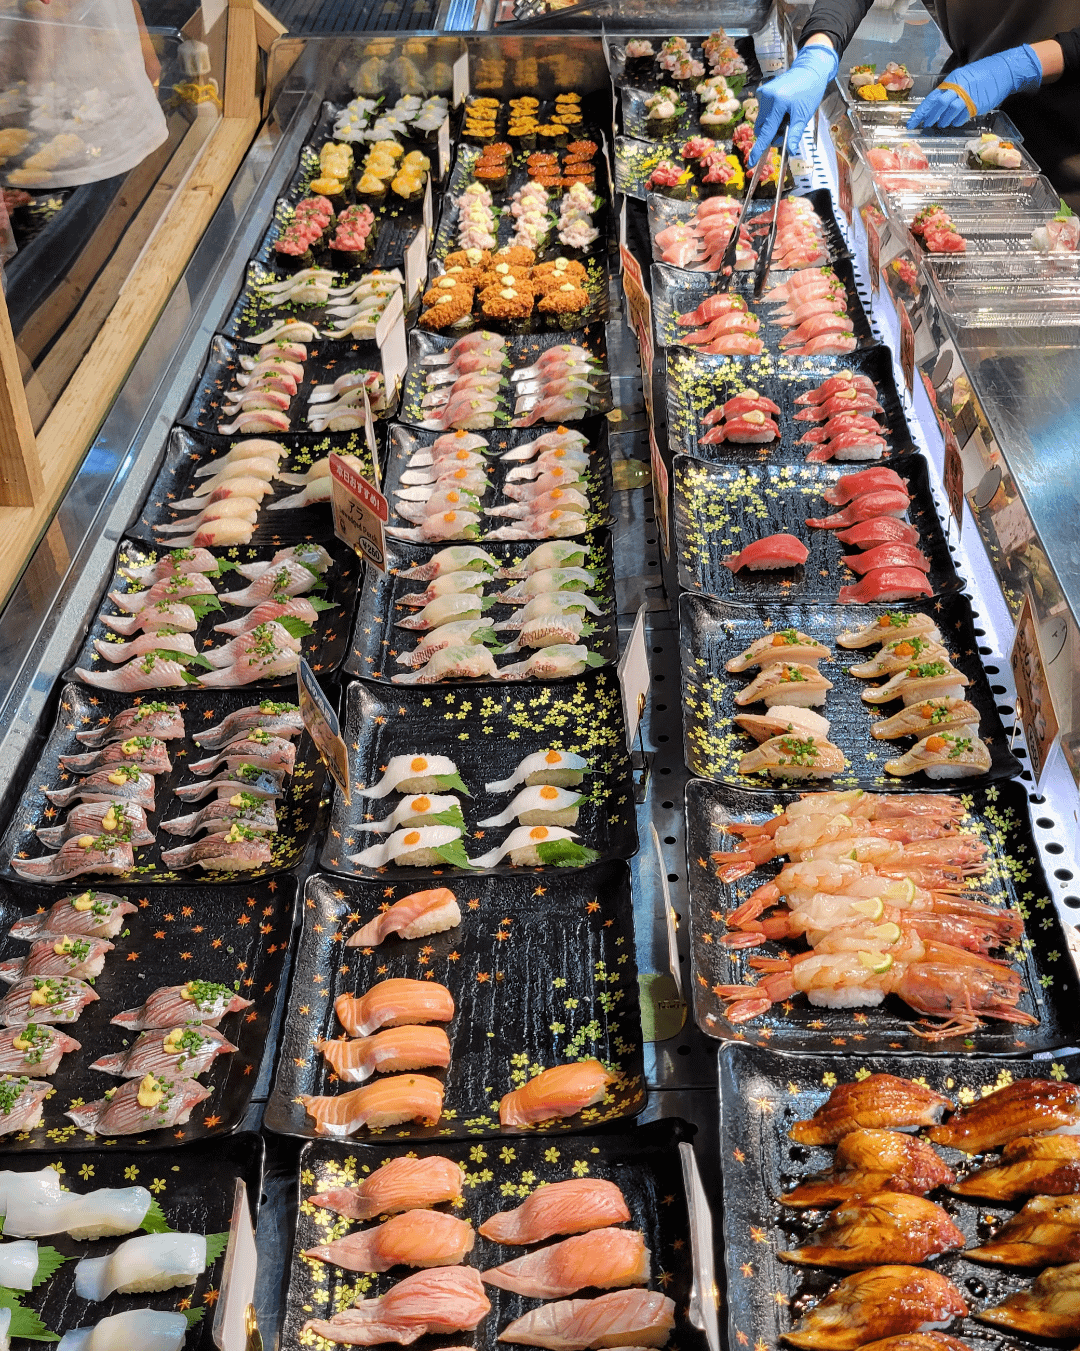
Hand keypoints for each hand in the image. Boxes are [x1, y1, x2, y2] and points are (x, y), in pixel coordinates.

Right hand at [749, 42, 839, 166]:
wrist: (810, 70)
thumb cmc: (810, 91)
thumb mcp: (804, 115)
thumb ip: (795, 134)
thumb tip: (791, 151)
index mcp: (778, 102)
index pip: (767, 131)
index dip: (759, 149)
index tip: (752, 162)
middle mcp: (767, 97)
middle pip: (762, 128)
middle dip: (771, 134)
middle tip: (786, 129)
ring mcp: (763, 93)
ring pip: (762, 121)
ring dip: (772, 125)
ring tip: (786, 116)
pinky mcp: (762, 92)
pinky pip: (762, 112)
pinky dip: (771, 116)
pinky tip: (782, 109)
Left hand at [908, 44, 1041, 128]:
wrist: (1003, 71)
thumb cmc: (982, 74)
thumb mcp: (962, 77)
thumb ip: (950, 90)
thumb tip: (938, 104)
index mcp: (952, 81)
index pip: (931, 98)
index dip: (921, 112)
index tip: (912, 123)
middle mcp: (957, 89)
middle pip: (938, 106)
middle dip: (930, 118)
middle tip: (925, 125)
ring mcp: (967, 97)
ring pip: (949, 113)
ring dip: (943, 121)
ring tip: (941, 124)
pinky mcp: (976, 105)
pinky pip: (962, 117)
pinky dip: (956, 121)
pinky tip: (955, 122)